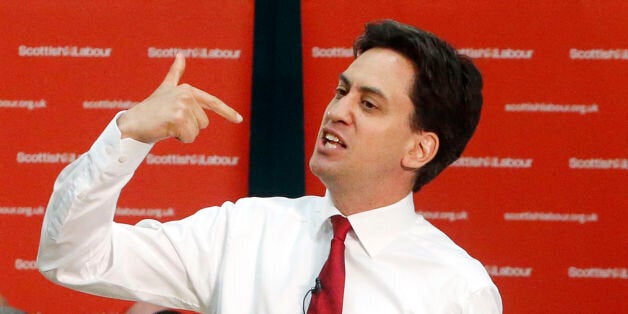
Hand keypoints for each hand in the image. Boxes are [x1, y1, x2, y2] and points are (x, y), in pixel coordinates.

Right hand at [117, 53, 242, 142]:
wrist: (132, 122)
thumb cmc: (150, 109)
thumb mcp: (165, 89)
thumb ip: (175, 74)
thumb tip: (181, 55)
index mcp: (188, 89)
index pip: (212, 102)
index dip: (227, 112)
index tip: (239, 119)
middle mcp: (187, 95)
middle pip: (204, 123)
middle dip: (189, 127)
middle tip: (170, 121)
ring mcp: (183, 106)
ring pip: (196, 131)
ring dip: (183, 133)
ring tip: (167, 125)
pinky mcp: (179, 119)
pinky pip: (189, 138)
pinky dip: (179, 139)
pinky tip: (166, 131)